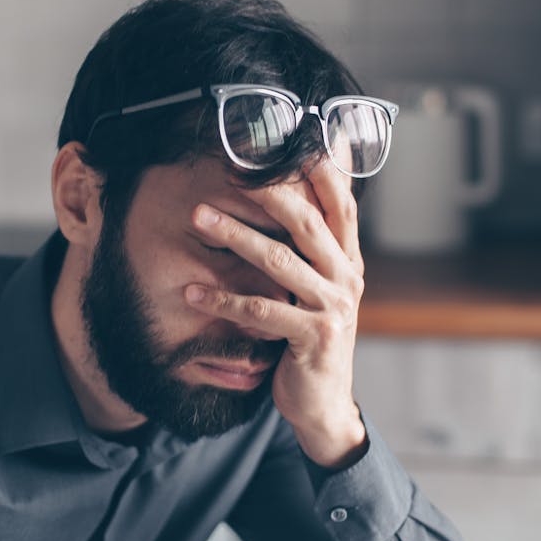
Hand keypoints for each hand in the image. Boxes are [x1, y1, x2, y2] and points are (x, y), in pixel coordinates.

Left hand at [186, 156, 366, 467]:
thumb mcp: (321, 287)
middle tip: (228, 170)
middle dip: (267, 192)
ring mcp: (332, 308)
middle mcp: (346, 278)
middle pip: (307, 223)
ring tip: (199, 218)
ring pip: (281, 262)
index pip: (341, 202)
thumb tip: (304, 209)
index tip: (284, 139)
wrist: (324, 401)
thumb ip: (315, 246)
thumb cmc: (314, 335)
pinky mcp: (312, 338)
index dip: (318, 168)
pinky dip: (224, 300)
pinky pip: (262, 311)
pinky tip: (192, 290)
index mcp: (348, 259)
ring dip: (235, 236)